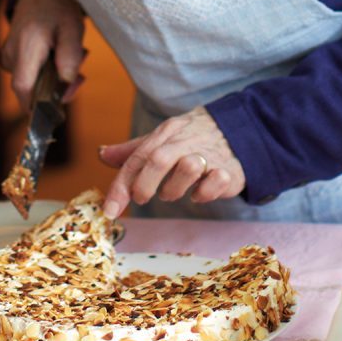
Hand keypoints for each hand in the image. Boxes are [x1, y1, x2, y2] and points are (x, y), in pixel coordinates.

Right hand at [0, 0, 85, 107]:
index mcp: (26, 47)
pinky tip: (59, 57)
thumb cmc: (58, 7)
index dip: (37, 106)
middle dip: (56, 89)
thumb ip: (69, 57)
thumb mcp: (72, 29)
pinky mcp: (10, 55)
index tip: (57, 110)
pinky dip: (46, 71)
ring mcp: (8, 54)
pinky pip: (27, 73)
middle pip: (29, 89)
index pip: (23, 88)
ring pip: (30, 82)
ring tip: (73, 58)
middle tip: (80, 74)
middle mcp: (11, 53)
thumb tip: (65, 84)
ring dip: (53, 78)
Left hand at [98, 106, 245, 218]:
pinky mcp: (230, 170)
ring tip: (172, 192)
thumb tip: (102, 154)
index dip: (121, 185)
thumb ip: (133, 151)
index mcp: (166, 133)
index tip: (109, 210)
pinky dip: (203, 193)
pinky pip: (214, 183)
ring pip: (187, 168)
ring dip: (174, 189)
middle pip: (159, 158)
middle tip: (140, 199)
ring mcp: (209, 153)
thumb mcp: (162, 140)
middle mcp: (186, 140)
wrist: (239, 130)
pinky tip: (200, 193)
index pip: (138, 157)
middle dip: (144, 184)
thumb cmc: (192, 140)